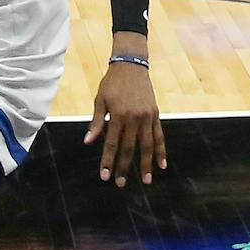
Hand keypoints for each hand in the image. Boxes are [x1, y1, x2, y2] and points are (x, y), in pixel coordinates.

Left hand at [85, 58, 164, 187]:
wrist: (131, 66)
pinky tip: (162, 165)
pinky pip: (160, 136)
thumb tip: (88, 142)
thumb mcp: (100, 100)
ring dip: (146, 164)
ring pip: (147, 145)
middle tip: (120, 183)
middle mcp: (134, 118)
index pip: (111, 143)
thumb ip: (96, 122)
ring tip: (145, 180)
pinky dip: (161, 151)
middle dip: (124, 167)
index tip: (104, 176)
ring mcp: (147, 117)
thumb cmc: (111, 83)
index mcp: (117, 115)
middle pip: (129, 148)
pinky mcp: (155, 115)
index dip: (107, 161)